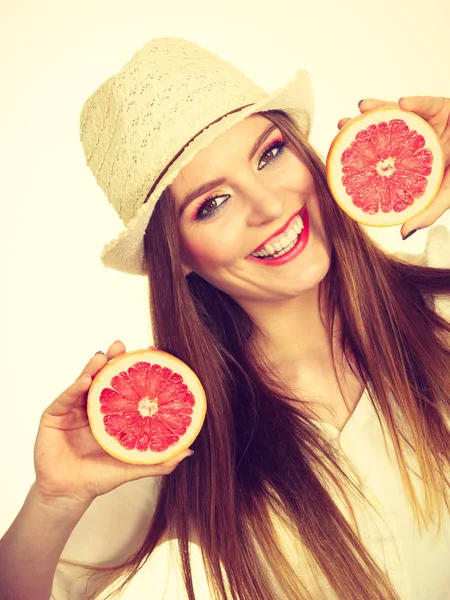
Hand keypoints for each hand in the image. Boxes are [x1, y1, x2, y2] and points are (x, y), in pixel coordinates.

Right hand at [34, 341, 191, 506]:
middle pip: (103, 378)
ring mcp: (72, 409)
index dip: (134, 370)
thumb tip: (188, 452)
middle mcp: (92, 406)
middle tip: (122, 346)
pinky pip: (65, 398)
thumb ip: (159, 459)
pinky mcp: (54, 415)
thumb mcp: (132, 465)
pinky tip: (85, 381)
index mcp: (110, 413)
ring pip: (83, 383)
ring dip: (92, 367)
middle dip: (112, 360)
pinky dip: (74, 388)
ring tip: (103, 356)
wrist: (68, 495)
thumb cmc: (99, 478)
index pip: (124, 386)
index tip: (148, 354)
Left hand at [337, 97, 449, 237]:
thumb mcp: (447, 194)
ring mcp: (426, 123)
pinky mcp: (442, 106)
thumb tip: (403, 233)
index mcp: (410, 161)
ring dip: (380, 109)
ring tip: (362, 108)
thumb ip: (428, 211)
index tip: (340, 156)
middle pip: (383, 132)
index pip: (381, 157)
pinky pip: (428, 103)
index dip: (361, 157)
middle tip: (342, 126)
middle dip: (362, 128)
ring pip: (399, 113)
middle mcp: (414, 140)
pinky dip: (417, 103)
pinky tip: (402, 104)